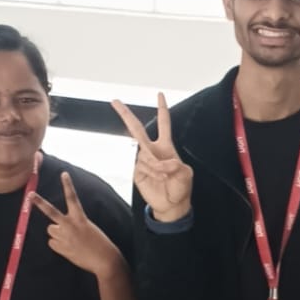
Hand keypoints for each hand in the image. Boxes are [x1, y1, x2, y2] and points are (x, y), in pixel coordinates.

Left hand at [32, 172, 122, 279]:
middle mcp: (70, 225)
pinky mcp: (61, 248)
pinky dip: (58, 246)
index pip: (72, 198)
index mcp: (80, 218)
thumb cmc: (99, 244)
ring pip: (51, 230)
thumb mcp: (88, 228)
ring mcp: (64, 237)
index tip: (64, 174)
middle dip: (40, 203)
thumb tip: (57, 228)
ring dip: (57, 234)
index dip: (68, 185)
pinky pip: (52, 243)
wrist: (104, 260)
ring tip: (70, 240)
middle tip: (30, 195)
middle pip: (51, 212)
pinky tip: (69, 249)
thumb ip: (73, 225)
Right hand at [113, 94, 192, 222]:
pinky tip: (159, 178)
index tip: (160, 95)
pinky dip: (153, 171)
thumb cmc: (180, 188)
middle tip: (114, 101)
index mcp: (166, 147)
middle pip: (136, 129)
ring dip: (157, 165)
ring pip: (145, 154)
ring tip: (166, 175)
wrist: (171, 205)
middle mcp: (152, 150)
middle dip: (125, 114)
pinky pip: (142, 166)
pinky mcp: (137, 171)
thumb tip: (165, 163)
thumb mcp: (185, 175)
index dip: (162, 109)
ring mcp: (143, 160)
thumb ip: (177, 166)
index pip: (163, 123)